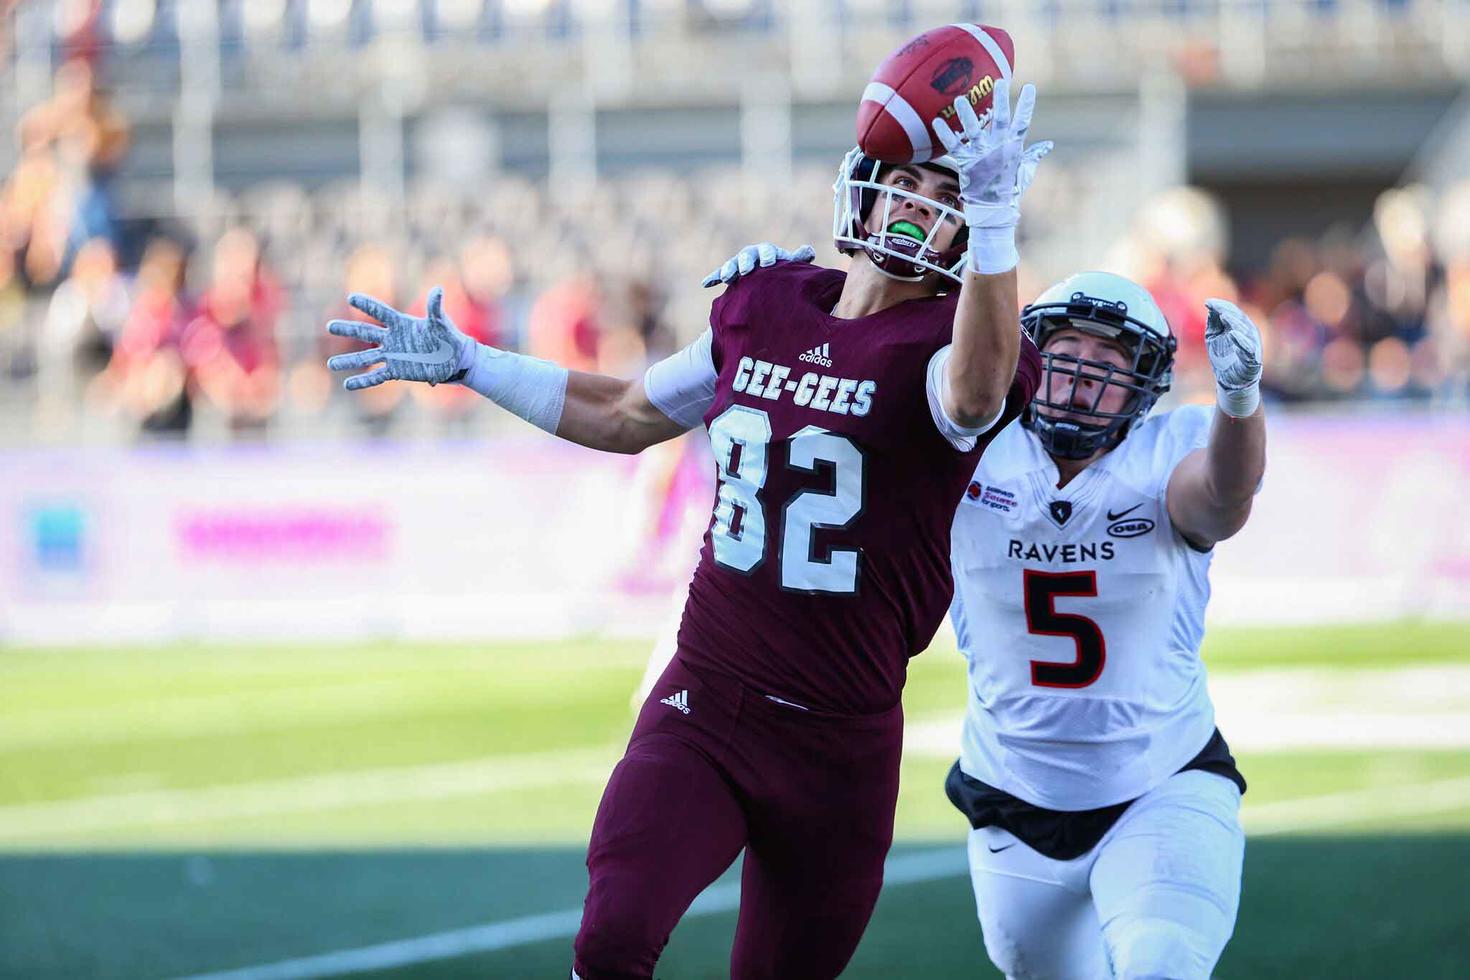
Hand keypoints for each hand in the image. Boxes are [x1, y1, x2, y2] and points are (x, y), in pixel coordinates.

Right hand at [326, 287, 476, 389]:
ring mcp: (393, 355)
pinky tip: (348, 384)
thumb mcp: (441, 322)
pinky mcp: (397, 371)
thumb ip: (435, 308)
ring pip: (366, 357)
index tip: (351, 298)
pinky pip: (377, 376)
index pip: (380, 312)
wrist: (454, 359)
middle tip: (330, 326)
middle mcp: (393, 338)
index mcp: (401, 323)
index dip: (367, 305)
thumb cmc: (449, 337)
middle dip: (348, 329)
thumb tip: (438, 290)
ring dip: (349, 361)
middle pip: (366, 333)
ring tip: (330, 364)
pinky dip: (363, 381)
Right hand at [701, 242, 815, 287]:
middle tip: (746, 271)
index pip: (767, 251)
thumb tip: (809, 250)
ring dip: (728, 270)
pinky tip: (705, 284)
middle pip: (747, 256)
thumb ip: (798, 259)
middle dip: (746, 262)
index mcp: (767, 251)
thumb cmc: (780, 272)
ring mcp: (738, 264)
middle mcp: (751, 255)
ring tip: (726, 278)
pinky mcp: (728, 273)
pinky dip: (713, 277)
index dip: (768, 256)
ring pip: (732, 264)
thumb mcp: (789, 267)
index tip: (769, 263)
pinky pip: (718, 274)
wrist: (765, 279)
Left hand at [931, 78, 1051, 273]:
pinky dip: (945, 134)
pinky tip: (936, 121)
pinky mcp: (966, 164)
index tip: (1030, 87)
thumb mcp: (1025, 170)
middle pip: (999, 120)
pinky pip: (954, 146)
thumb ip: (1034, 154)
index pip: (1023, 123)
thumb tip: (1048, 145)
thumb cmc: (1009, 189)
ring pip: (974, 130)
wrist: (993, 210)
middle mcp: (998, 149)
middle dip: (1000, 100)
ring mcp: (981, 156)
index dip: (1027, 105)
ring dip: (967, 114)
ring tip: (959, 98)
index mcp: (1013, 148)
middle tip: (998, 81)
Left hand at [1203, 298, 1263, 416]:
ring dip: (1234, 322)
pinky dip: (1241, 341)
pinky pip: (1248, 349)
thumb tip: (1210, 306)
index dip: (1221, 306)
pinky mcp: (1252, 360)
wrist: (1230, 382)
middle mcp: (1249, 334)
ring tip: (1223, 316)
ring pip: (1245, 331)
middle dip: (1227, 310)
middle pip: (1239, 319)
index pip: (1233, 312)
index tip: (1207, 302)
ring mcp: (1252, 346)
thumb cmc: (1223, 358)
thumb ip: (1213, 323)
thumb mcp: (1214, 337)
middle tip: (1214, 306)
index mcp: (1241, 327)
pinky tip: (1232, 334)